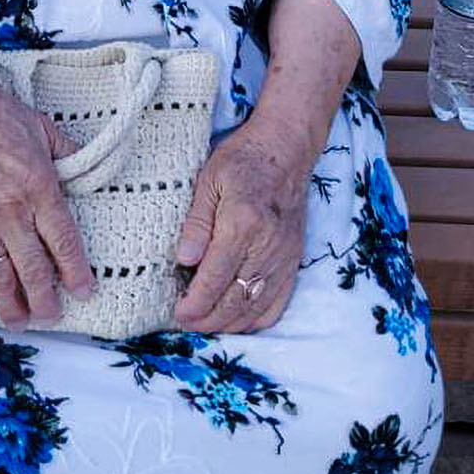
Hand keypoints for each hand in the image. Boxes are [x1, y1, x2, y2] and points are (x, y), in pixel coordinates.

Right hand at [0, 71, 93, 328]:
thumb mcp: (42, 127)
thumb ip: (67, 151)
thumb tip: (87, 165)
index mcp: (40, 190)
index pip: (63, 241)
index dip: (76, 271)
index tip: (85, 292)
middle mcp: (12, 214)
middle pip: (33, 268)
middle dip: (45, 299)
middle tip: (52, 318)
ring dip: (9, 304)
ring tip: (19, 323)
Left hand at [173, 121, 310, 335]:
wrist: (287, 149)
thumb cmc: (242, 159)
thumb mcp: (208, 181)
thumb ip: (196, 223)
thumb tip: (184, 260)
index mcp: (243, 223)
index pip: (215, 278)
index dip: (195, 304)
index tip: (178, 313)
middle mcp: (268, 245)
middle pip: (236, 300)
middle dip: (208, 320)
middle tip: (186, 323)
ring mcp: (285, 256)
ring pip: (257, 308)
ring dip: (230, 324)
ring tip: (205, 324)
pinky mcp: (294, 260)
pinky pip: (278, 302)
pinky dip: (257, 319)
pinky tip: (238, 320)